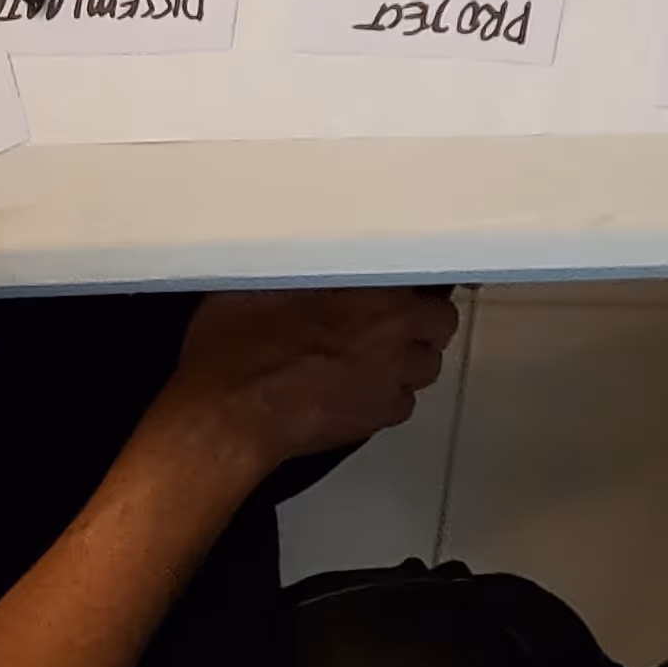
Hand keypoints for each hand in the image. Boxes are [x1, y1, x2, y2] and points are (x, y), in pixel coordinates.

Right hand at [146, 287, 459, 482]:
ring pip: (426, 367)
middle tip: (391, 329)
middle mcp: (395, 327)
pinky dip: (386, 401)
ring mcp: (391, 374)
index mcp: (373, 284)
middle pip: (440, 323)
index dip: (413, 286)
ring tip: (373, 365)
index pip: (426, 276)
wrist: (227, 412)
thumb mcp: (264, 280)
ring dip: (407, 364)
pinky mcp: (377, 416)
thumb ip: (304, 264)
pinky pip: (401, 405)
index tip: (400, 290)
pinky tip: (356, 397)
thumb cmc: (237, 344)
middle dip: (422, 325)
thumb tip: (306, 250)